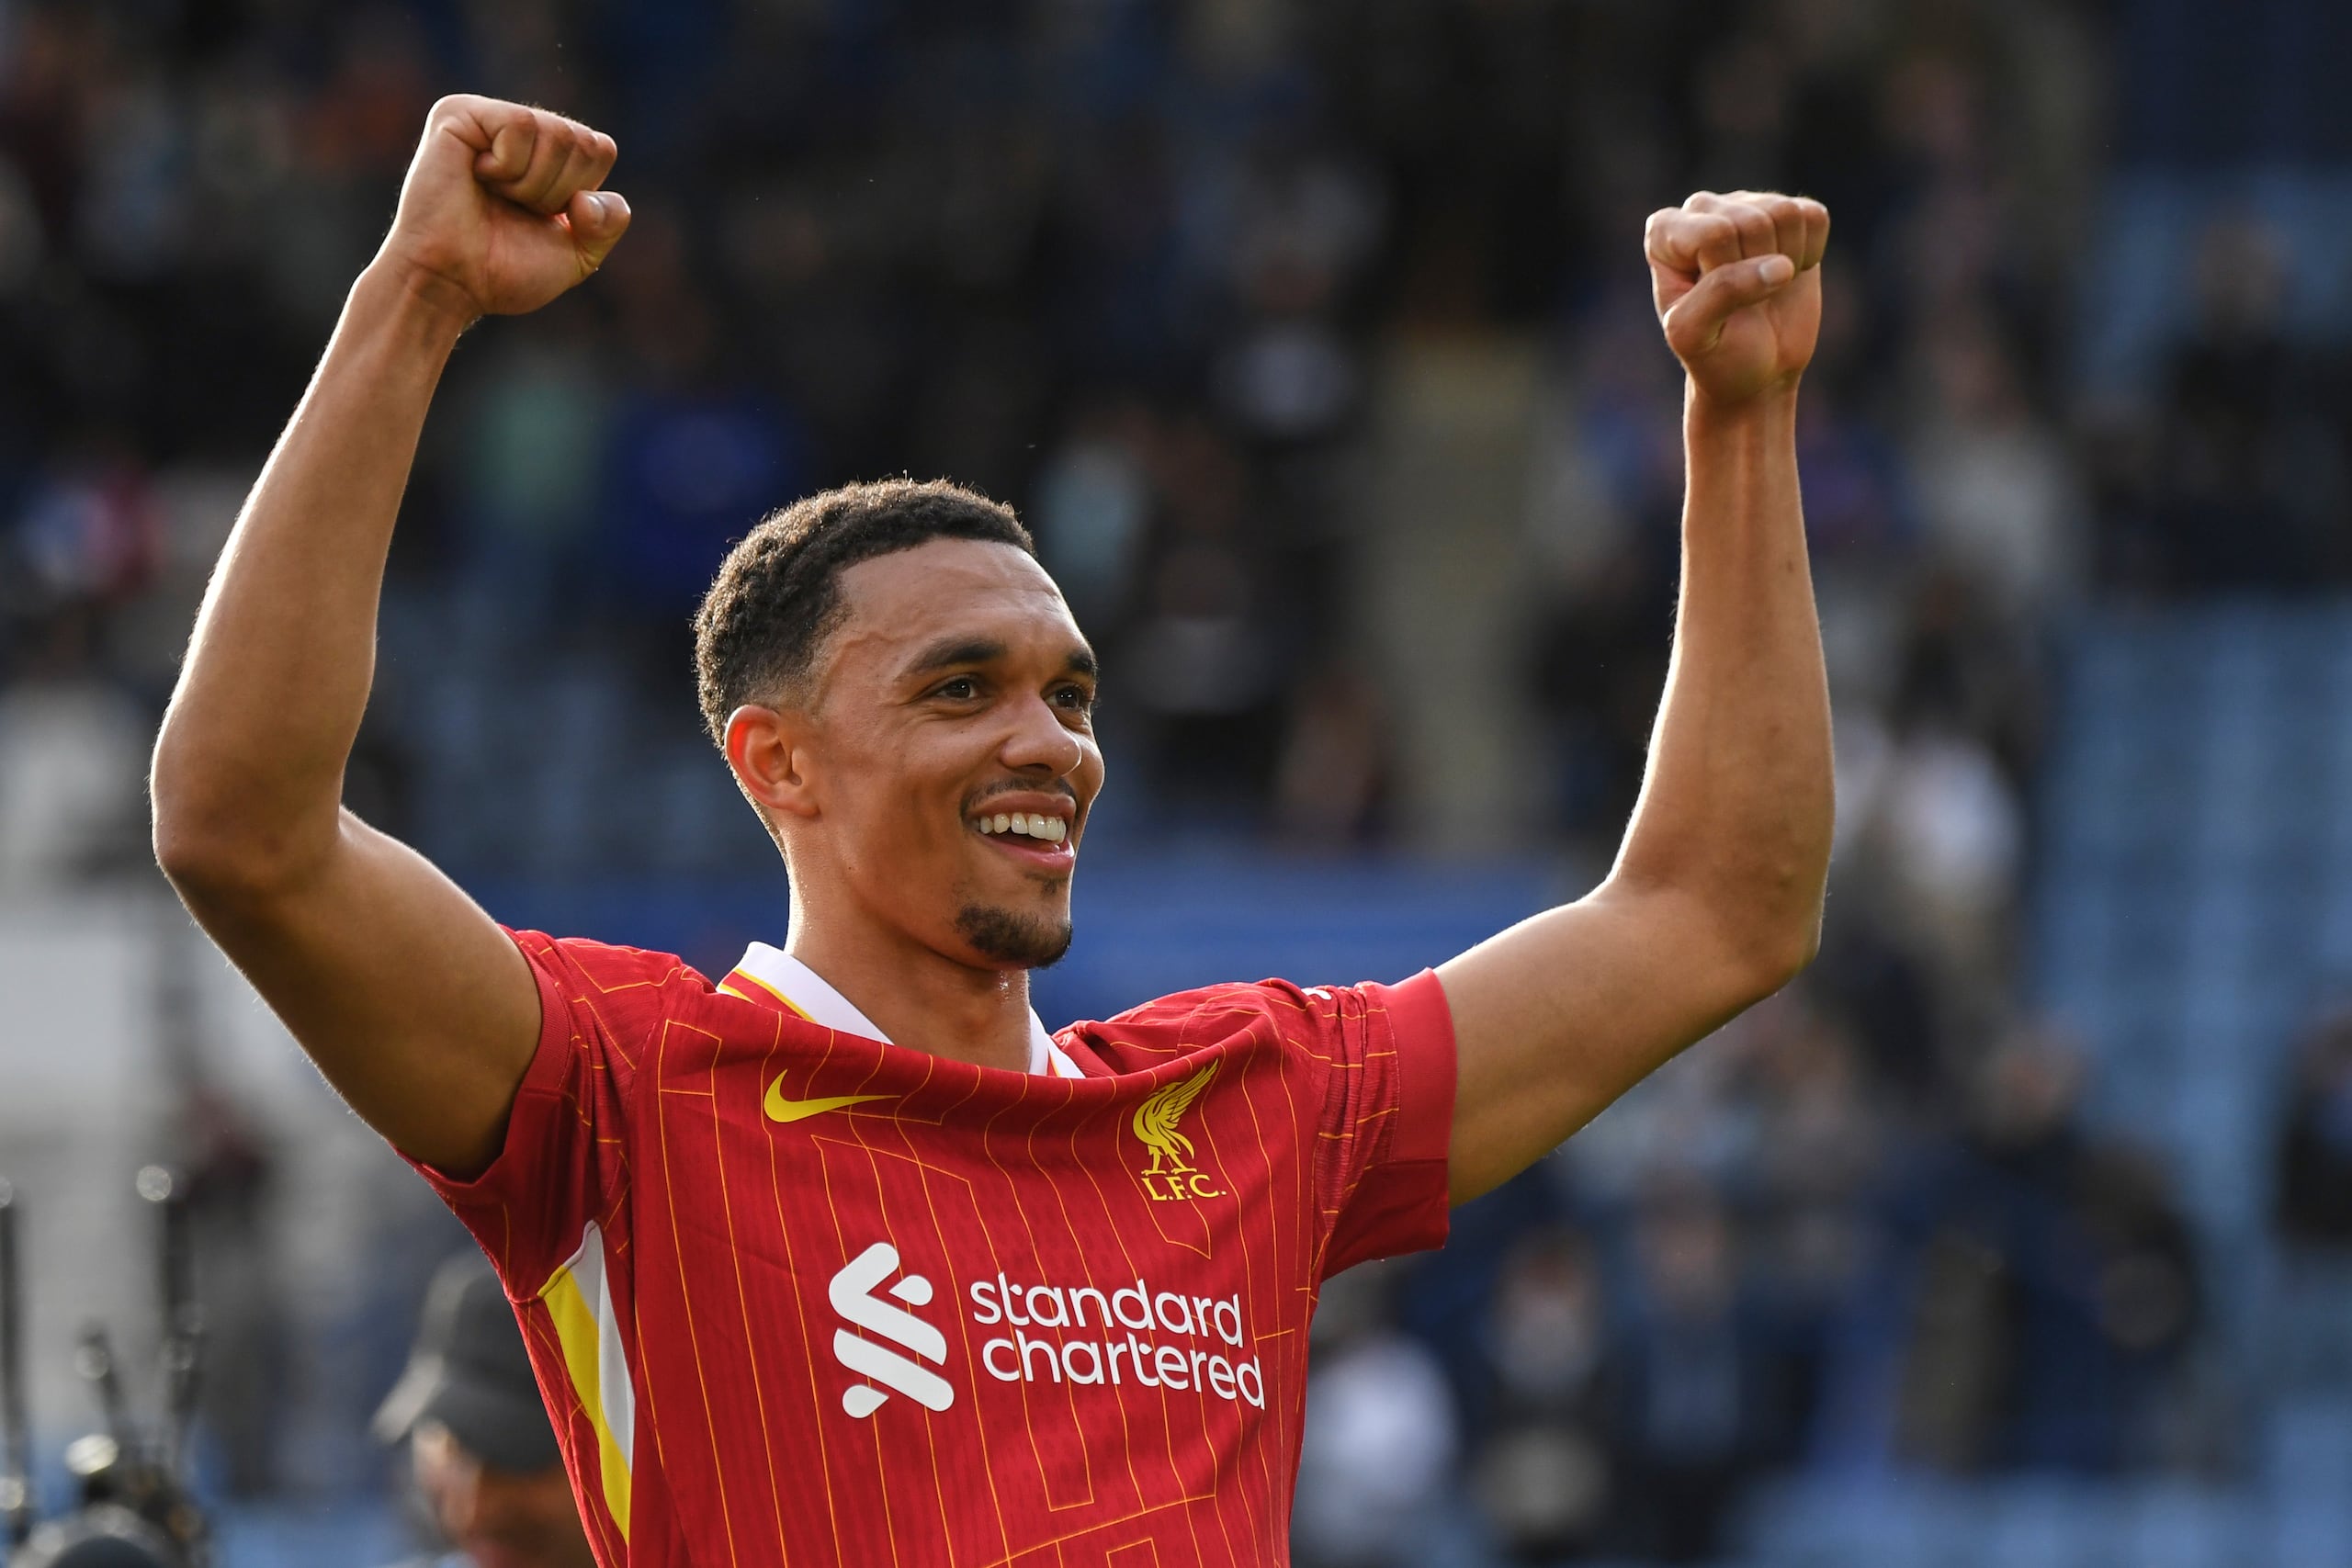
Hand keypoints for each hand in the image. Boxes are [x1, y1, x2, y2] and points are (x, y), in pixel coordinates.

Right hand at [374, 95, 630, 327]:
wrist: (450, 284)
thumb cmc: (503, 271)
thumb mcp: (578, 255)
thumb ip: (608, 223)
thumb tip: (589, 196)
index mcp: (545, 154)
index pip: (600, 149)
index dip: (581, 194)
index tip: (542, 216)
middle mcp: (517, 129)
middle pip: (581, 140)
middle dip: (557, 191)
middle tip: (513, 208)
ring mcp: (486, 117)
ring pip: (555, 132)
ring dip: (532, 183)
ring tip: (494, 195)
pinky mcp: (457, 113)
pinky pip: (519, 124)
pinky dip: (509, 166)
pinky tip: (478, 177)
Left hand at [1646, 191, 1828, 406]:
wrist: (1757, 370)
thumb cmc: (1714, 353)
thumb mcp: (1695, 335)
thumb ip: (1721, 294)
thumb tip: (1780, 266)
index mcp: (1663, 232)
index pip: (1716, 234)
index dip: (1728, 275)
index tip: (1715, 304)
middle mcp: (1702, 209)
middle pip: (1753, 221)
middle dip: (1756, 271)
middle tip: (1744, 301)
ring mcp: (1746, 205)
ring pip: (1786, 213)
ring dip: (1786, 261)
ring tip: (1765, 286)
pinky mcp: (1788, 212)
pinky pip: (1814, 217)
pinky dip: (1811, 253)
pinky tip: (1787, 273)